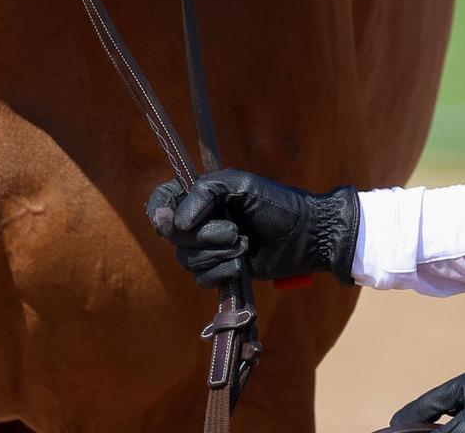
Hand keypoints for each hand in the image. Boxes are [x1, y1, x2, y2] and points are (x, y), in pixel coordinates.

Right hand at [146, 169, 357, 288]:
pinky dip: (219, 273)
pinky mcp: (222, 271)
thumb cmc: (277, 204)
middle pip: (174, 236)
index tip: (168, 221)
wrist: (306, 237)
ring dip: (216, 255)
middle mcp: (201, 221)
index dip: (159, 211)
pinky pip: (201, 279)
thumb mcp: (240, 186)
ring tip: (244, 245)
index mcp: (202, 195)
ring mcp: (210, 247)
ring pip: (187, 259)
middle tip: (234, 231)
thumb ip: (204, 193)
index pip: (163, 199)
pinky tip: (240, 266)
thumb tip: (176, 223)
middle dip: (203, 236)